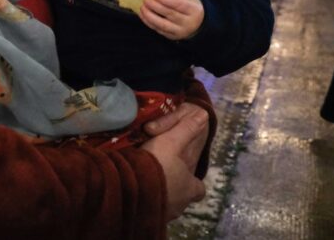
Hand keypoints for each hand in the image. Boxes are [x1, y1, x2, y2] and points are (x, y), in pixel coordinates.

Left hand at [139, 0, 204, 40]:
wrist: (198, 23)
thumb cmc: (190, 7)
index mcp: (194, 10)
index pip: (180, 5)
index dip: (167, 0)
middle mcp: (188, 22)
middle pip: (170, 14)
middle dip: (156, 6)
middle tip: (146, 0)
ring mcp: (180, 31)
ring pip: (163, 25)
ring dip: (150, 16)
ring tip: (142, 8)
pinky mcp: (173, 37)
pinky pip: (159, 30)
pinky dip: (149, 23)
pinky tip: (143, 15)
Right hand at [140, 105, 207, 220]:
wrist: (130, 190)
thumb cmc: (157, 166)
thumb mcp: (172, 142)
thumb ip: (186, 129)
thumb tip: (204, 115)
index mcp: (189, 188)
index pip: (198, 189)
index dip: (193, 182)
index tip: (186, 175)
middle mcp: (178, 205)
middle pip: (180, 198)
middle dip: (173, 189)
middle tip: (161, 175)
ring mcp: (162, 214)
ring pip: (164, 205)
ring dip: (157, 194)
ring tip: (145, 181)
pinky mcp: (144, 218)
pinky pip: (147, 209)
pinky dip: (143, 200)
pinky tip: (134, 190)